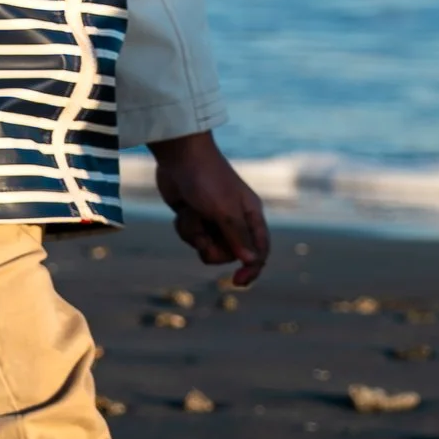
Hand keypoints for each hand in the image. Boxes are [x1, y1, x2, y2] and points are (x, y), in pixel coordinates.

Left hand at [149, 130, 268, 285]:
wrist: (178, 156)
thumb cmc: (206, 178)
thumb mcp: (223, 210)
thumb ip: (237, 236)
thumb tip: (252, 261)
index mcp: (251, 215)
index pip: (260, 250)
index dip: (252, 269)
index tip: (238, 282)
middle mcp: (235, 219)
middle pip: (229, 255)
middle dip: (212, 248)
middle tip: (203, 236)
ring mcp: (214, 219)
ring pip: (207, 247)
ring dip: (195, 234)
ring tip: (191, 213)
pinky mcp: (196, 217)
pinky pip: (192, 238)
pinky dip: (185, 227)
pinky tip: (182, 210)